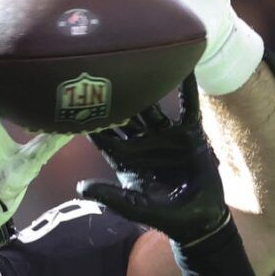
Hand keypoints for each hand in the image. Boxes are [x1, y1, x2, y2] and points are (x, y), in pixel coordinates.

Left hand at [76, 77, 227, 244]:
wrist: (197, 219)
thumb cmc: (163, 215)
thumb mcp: (134, 206)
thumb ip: (109, 195)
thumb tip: (80, 186)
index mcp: (124, 156)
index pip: (104, 131)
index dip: (91, 115)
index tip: (77, 92)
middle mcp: (142, 141)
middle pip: (127, 110)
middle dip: (117, 92)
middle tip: (104, 63)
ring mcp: (166, 135)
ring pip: (153, 104)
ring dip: (148, 84)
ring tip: (139, 56)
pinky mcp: (189, 133)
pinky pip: (188, 105)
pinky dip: (188, 86)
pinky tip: (185, 65)